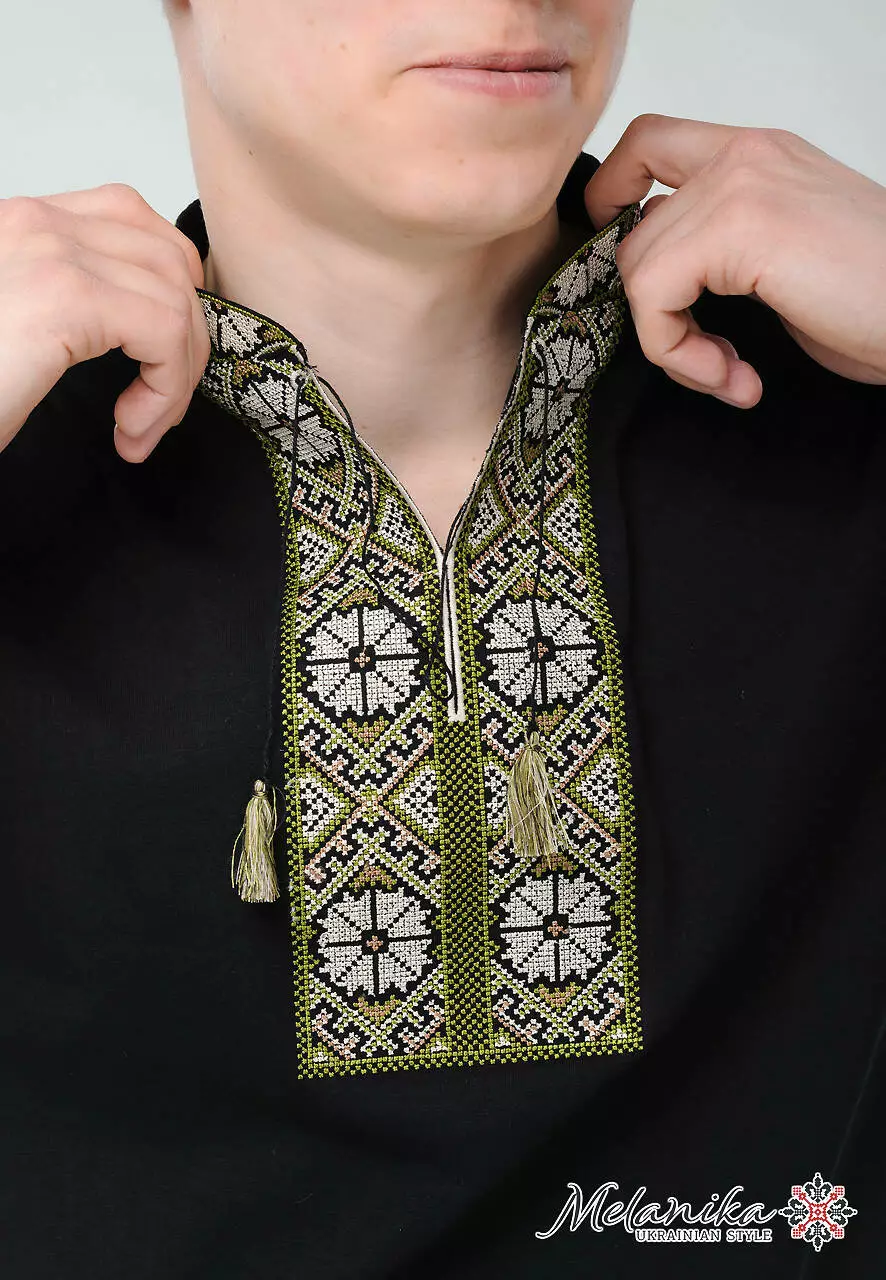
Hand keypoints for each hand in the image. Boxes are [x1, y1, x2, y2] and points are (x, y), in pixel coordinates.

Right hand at [0, 183, 209, 460]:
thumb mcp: (18, 331)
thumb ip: (70, 309)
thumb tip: (147, 326)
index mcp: (23, 225)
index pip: (133, 221)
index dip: (168, 292)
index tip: (155, 363)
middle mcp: (37, 223)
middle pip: (168, 256)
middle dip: (186, 338)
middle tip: (160, 403)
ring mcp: (51, 252)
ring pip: (175, 297)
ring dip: (178, 374)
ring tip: (140, 424)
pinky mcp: (65, 297)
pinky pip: (165, 331)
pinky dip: (166, 389)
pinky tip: (128, 428)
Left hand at [584, 114, 885, 405]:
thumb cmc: (876, 301)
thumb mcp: (786, 261)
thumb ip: (725, 251)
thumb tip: (659, 284)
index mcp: (758, 156)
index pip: (649, 142)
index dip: (614, 195)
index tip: (624, 259)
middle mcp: (745, 156)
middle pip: (635, 227)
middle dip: (655, 311)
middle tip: (708, 362)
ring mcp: (740, 185)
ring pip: (638, 269)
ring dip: (672, 345)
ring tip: (726, 375)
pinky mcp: (739, 227)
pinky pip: (653, 296)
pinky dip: (678, 352)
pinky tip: (734, 377)